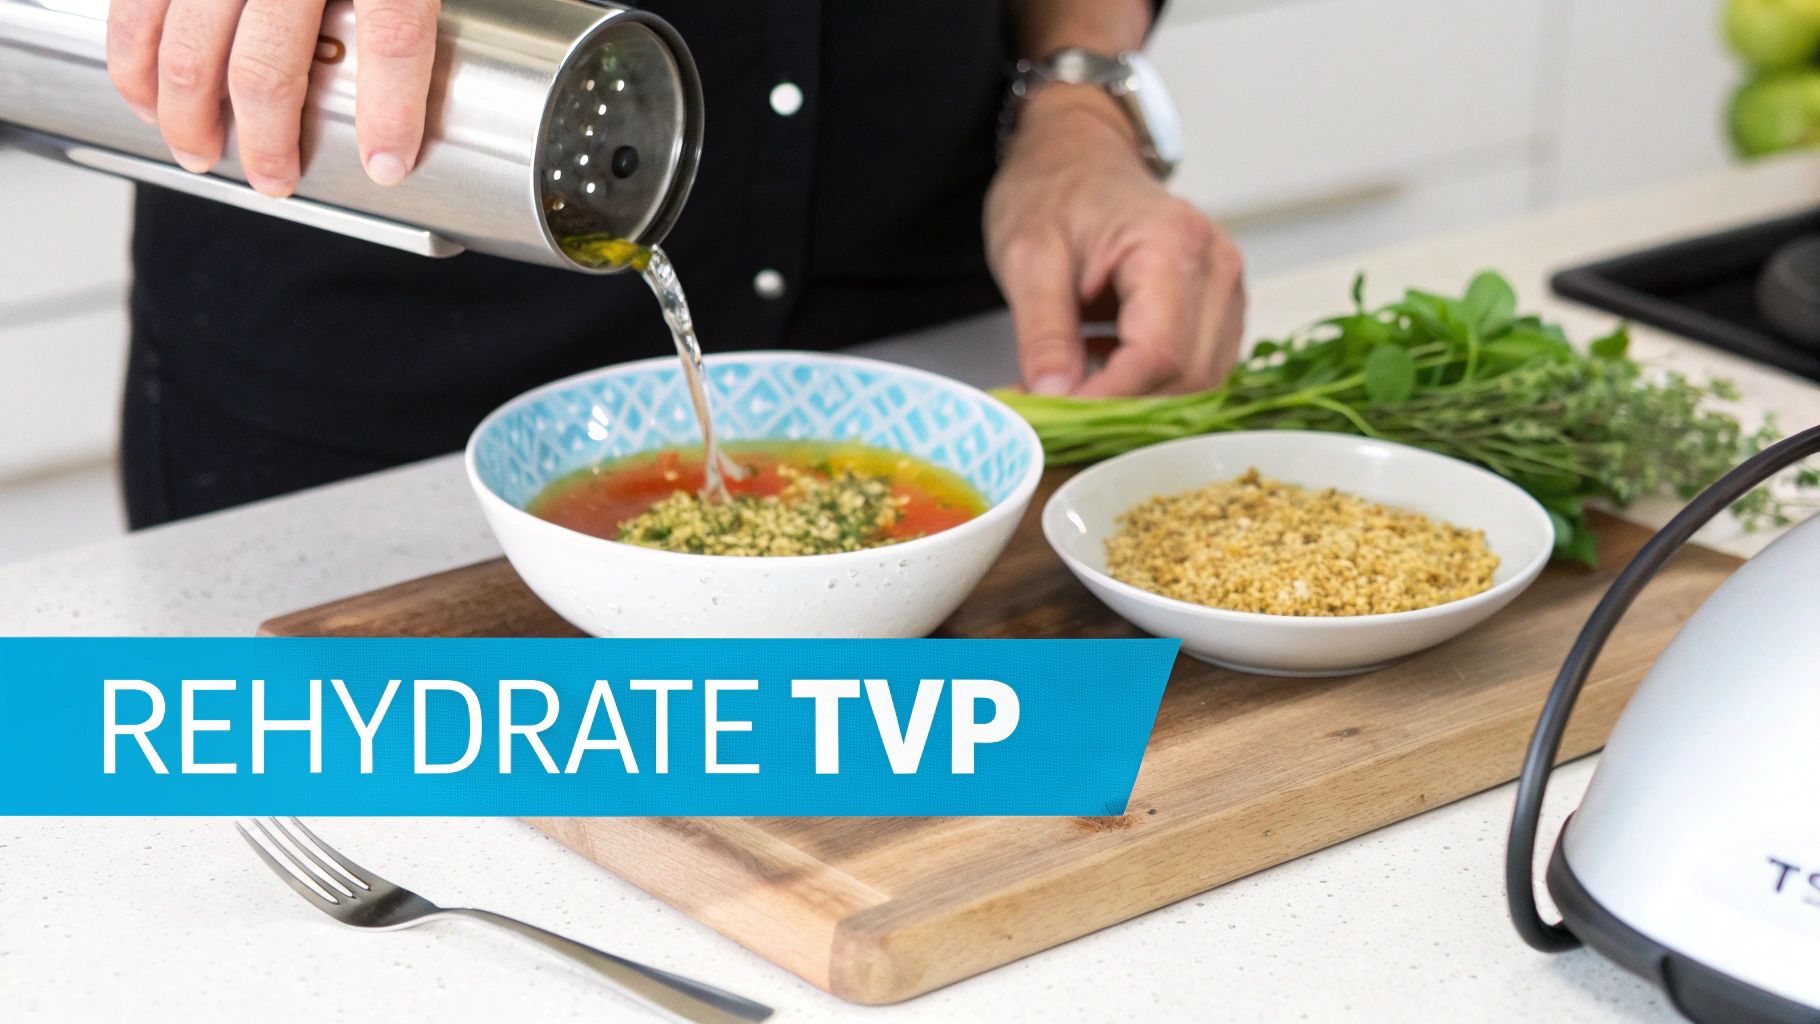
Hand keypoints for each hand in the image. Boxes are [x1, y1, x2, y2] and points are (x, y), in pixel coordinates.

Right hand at [107, 0, 439, 195]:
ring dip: (187, 115)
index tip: (386, 164)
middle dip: (265, 140)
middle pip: (267, 62)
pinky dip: (131, 57)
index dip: (392, 111)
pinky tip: (144, 93)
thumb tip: (405, 48)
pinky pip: (134, 0)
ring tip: (200, 155)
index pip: (394, 36)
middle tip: (273, 180)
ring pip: (185, 43)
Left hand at [986, 85, 1244, 396]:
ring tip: (1077, 383)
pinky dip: (1153, 384)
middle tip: (1059, 413)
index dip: (1109, 400)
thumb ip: (1043, 331)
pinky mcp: (1220, 307)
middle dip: (1124, 408)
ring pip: (1200, 381)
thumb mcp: (1027, 256)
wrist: (1077, 155)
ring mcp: (1226, 287)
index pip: (1158, 354)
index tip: (1057, 418)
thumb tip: (1053, 398)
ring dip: (1140, 400)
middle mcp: (1215, 266)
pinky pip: (1199, 368)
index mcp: (1171, 245)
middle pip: (1189, 375)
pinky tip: (1105, 365)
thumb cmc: (1054, 190)